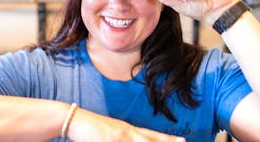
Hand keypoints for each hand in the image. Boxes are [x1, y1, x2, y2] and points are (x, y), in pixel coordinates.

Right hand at [67, 108, 184, 141]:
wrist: (75, 120)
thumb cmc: (91, 128)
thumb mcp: (110, 134)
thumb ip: (121, 138)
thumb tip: (129, 139)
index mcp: (127, 130)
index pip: (151, 135)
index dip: (166, 139)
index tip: (181, 140)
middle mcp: (127, 131)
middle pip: (151, 138)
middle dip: (167, 141)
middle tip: (183, 141)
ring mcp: (119, 135)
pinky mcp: (110, 138)